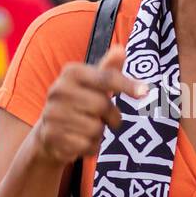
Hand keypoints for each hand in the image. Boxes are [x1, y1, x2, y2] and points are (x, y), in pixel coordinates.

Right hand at [31, 46, 146, 165]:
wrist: (49, 132)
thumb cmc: (79, 103)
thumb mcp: (93, 84)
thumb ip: (108, 70)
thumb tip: (121, 50)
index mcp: (71, 72)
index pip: (106, 78)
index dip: (127, 85)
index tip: (145, 92)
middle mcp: (59, 90)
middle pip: (103, 105)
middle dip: (112, 116)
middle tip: (105, 118)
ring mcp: (53, 113)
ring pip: (95, 129)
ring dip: (99, 133)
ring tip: (88, 128)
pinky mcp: (52, 136)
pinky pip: (87, 145)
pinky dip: (91, 147)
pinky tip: (80, 140)